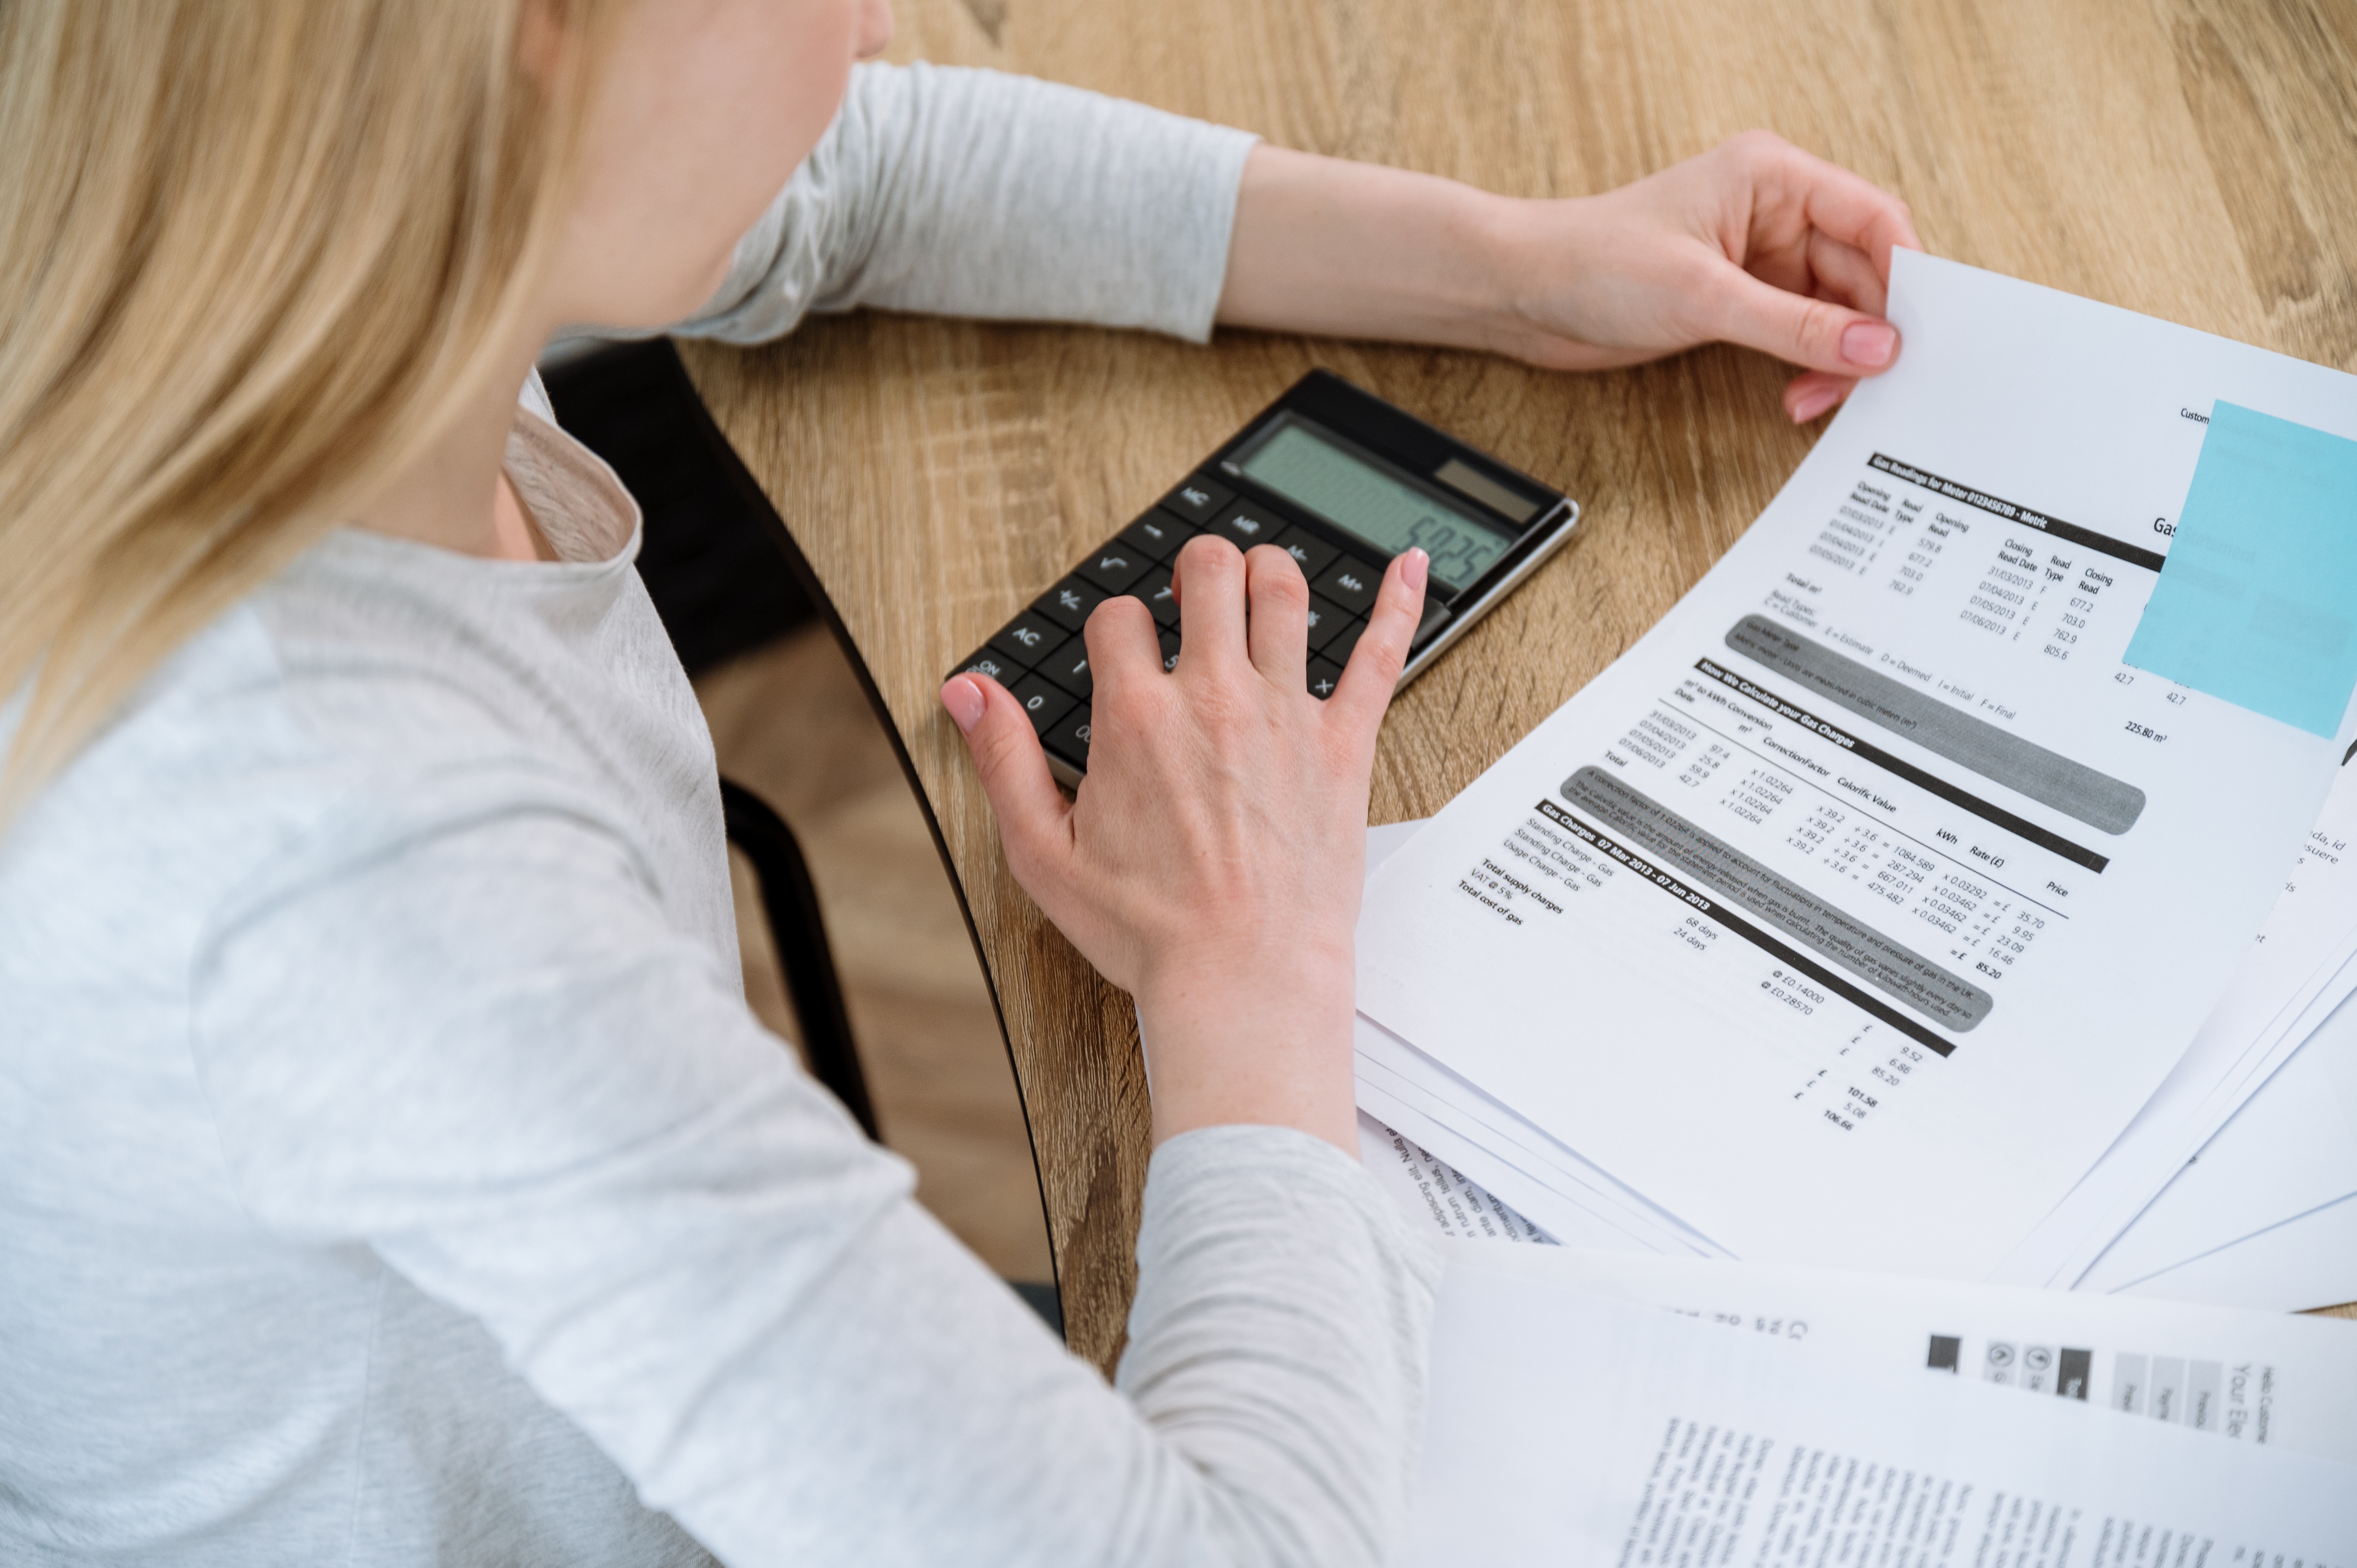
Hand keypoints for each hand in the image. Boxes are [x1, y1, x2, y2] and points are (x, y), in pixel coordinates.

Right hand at [939, 540, 1430, 1152]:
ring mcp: (1286, 715)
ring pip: (1283, 593)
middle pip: (1209, 575)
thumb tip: (968, 693)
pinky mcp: (1345, 745)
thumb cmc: (1151, 932)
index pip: (1118, 618)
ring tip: (1259, 578)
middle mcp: (1214, 698)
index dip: (1114, 628)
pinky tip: (1410, 567)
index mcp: (1138, 718)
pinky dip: (1398, 602)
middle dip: (1196, 569)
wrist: (1242, 979)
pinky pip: (1380, 654)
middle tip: (1194, 593)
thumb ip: (1003, 761)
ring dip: (1267, 570)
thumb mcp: (1044, 853)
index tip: (1120, 654)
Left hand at [1486, 131, 1921, 420]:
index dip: (1904, 278)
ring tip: (1813, 401)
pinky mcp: (1738, 300)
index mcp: (1774, 176)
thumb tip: (1876, 348)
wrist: (1523, 292)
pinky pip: (1798, 332)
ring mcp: (1758, 258)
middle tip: (1864, 388)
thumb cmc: (1594, 263)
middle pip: (1860, 272)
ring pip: (1833, 310)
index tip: (1912, 336)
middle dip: (1865, 333)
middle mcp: (1774, 211)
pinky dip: (1807, 365)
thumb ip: (1795, 325)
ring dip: (1834, 359)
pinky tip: (1800, 396)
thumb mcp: (1704, 295)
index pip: (1874, 219)